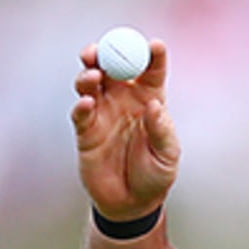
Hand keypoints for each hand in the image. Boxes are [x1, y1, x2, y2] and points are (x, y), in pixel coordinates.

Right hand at [70, 37, 179, 219]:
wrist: (132, 203)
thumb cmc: (155, 175)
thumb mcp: (167, 155)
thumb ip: (161, 130)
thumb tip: (154, 106)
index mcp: (150, 100)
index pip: (151, 71)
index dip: (152, 55)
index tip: (155, 45)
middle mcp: (124, 100)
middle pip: (113, 67)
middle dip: (105, 53)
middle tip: (100, 51)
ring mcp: (103, 113)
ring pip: (91, 83)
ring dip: (88, 75)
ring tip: (91, 76)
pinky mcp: (86, 131)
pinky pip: (80, 112)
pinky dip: (81, 104)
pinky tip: (86, 103)